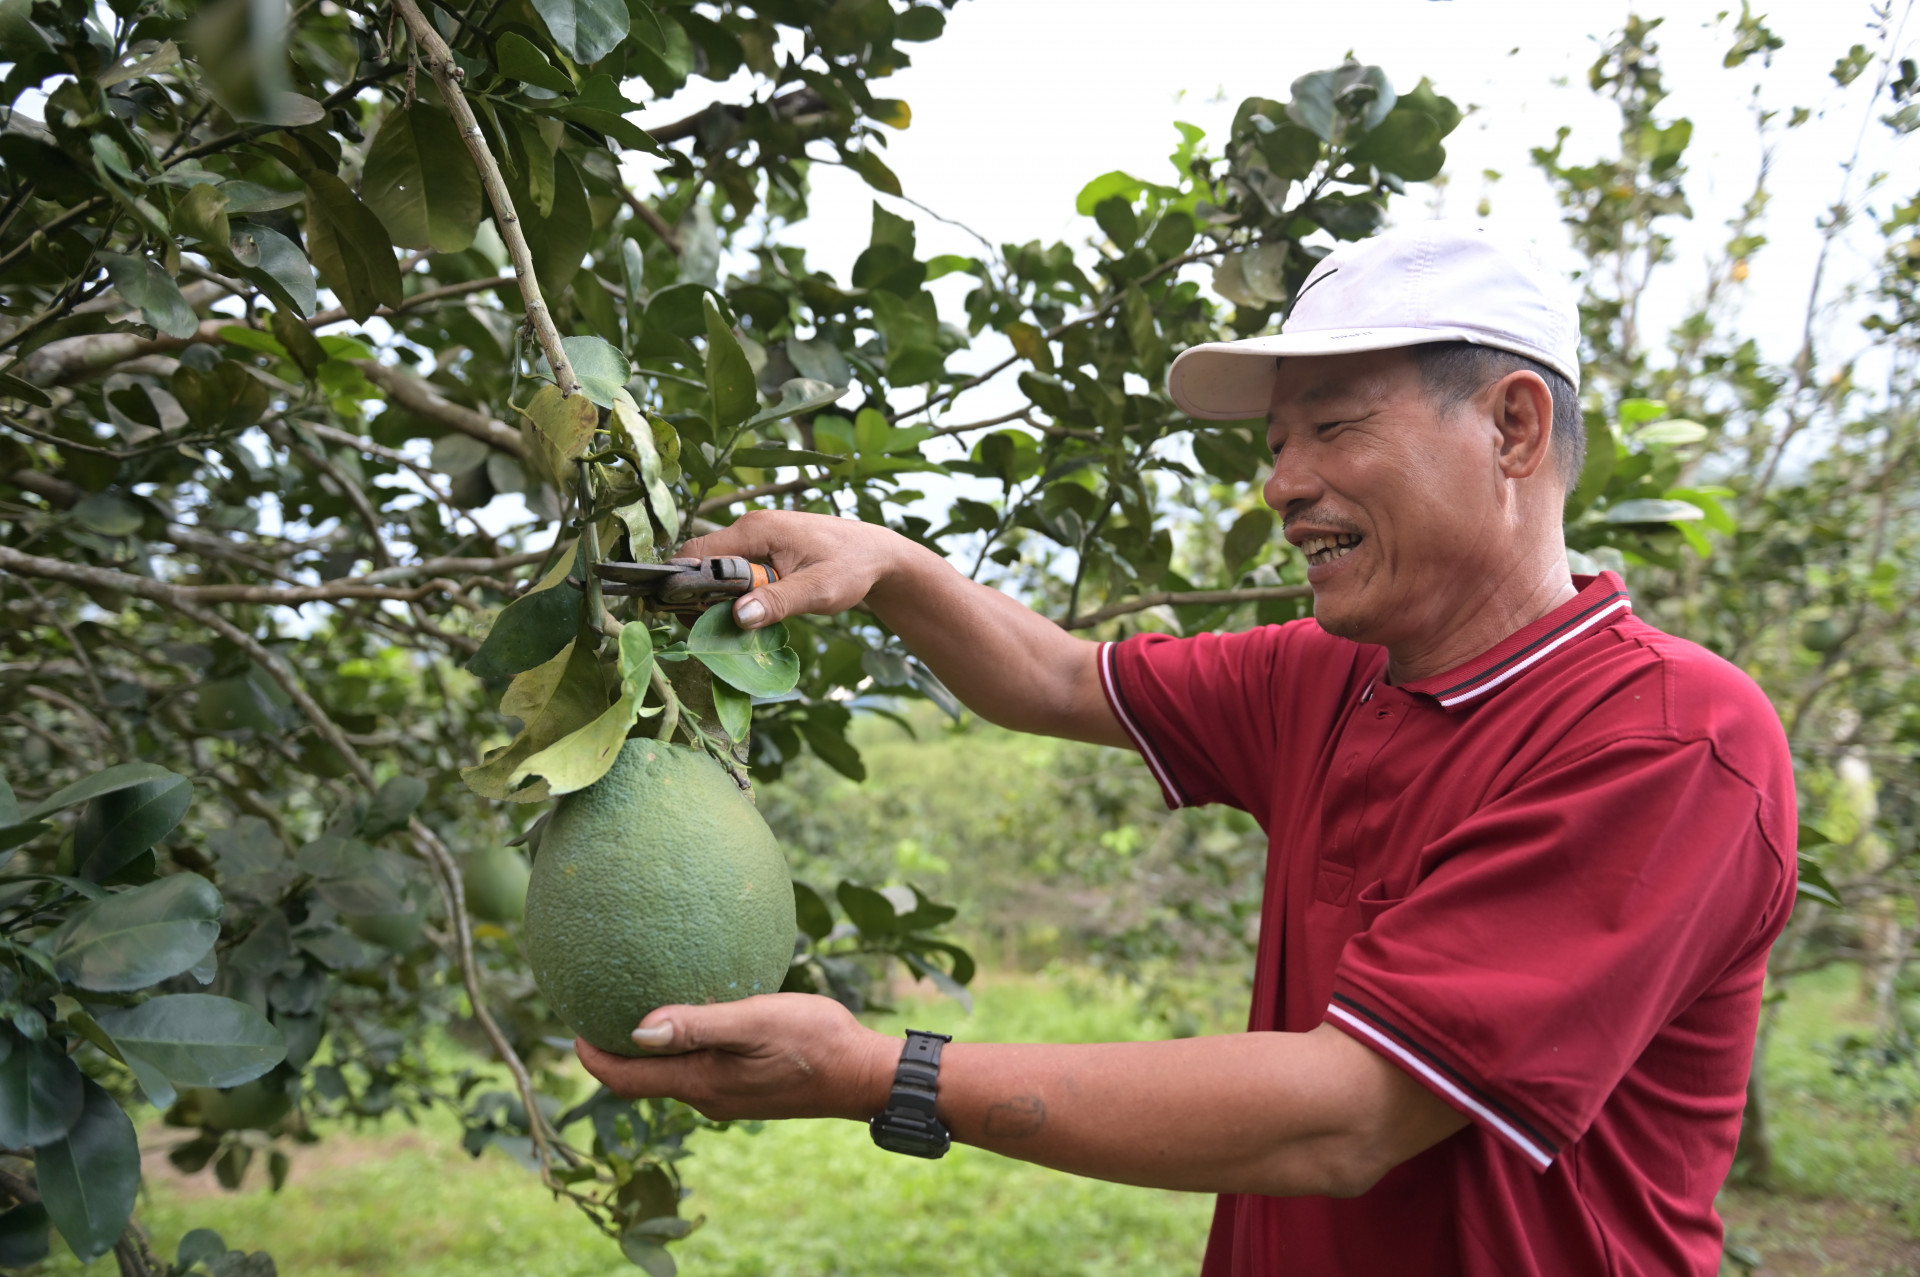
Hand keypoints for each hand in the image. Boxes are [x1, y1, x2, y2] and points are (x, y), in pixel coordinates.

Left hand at [573, 992, 899, 1122]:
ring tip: (639, 1006)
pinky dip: (682, 1047)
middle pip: (644, 1079)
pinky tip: (696, 1015)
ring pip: (672, 1074)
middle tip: (597, 1010)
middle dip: (615, 1051)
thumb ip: (698, 1026)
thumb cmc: (814, 1042)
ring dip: (650, 1048)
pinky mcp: (748, 1087)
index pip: (627, 1079)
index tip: (573, 1027)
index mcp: (700, 1083)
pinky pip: (700, 1068)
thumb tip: (637, 1030)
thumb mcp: (755, 1022)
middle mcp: (707, 1096)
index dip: (593, 1058)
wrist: (864, 1074)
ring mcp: (728, 1095)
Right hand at [679, 510, 915, 629]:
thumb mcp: (818, 591)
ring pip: (718, 568)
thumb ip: (778, 602)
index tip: (688, 616)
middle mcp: (749, 528)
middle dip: (700, 595)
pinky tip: (748, 613)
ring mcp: (756, 537)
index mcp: (756, 530)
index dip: (683, 583)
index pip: (697, 552)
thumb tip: (739, 616)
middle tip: (710, 628)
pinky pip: (735, 570)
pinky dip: (735, 593)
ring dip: (719, 597)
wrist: (877, 555)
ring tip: (731, 624)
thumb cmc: (852, 567)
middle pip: (703, 561)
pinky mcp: (763, 549)